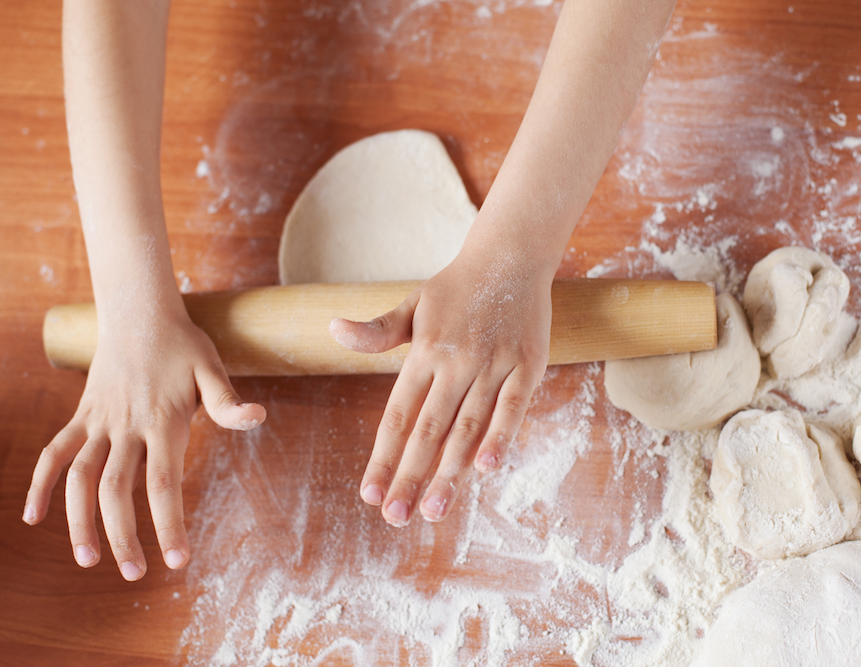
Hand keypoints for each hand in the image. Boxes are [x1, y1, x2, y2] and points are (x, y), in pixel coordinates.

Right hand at [23, 311, 264, 579]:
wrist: (138, 312)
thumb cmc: (183, 344)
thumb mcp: (212, 368)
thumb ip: (227, 400)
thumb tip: (258, 417)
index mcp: (162, 421)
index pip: (163, 484)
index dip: (169, 524)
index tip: (177, 560)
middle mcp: (126, 427)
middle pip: (117, 490)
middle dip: (124, 535)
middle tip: (134, 574)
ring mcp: (99, 422)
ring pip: (79, 479)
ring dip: (79, 521)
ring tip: (88, 560)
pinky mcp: (81, 417)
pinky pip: (53, 453)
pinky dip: (40, 483)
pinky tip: (33, 516)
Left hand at [330, 251, 552, 525]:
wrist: (510, 255)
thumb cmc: (456, 288)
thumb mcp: (411, 305)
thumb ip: (377, 332)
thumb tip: (332, 330)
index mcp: (423, 351)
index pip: (398, 415)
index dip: (384, 457)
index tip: (369, 493)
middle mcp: (455, 360)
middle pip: (428, 429)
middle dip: (410, 477)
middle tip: (395, 517)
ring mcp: (493, 363)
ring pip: (468, 425)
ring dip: (450, 471)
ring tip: (434, 510)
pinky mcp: (528, 365)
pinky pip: (512, 407)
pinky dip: (500, 436)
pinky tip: (486, 469)